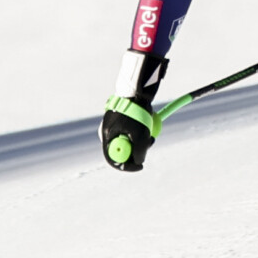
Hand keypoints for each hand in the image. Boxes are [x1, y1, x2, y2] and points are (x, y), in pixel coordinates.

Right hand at [100, 49, 169, 172]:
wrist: (136, 91)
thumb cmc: (136, 112)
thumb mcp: (140, 135)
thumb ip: (139, 152)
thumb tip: (139, 162)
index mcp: (107, 137)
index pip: (113, 159)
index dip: (126, 166)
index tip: (141, 166)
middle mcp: (108, 134)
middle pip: (122, 152)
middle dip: (137, 151)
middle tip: (150, 143)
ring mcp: (115, 128)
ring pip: (129, 143)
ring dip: (141, 141)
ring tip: (149, 129)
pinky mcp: (122, 122)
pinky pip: (131, 134)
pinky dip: (140, 133)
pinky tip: (146, 123)